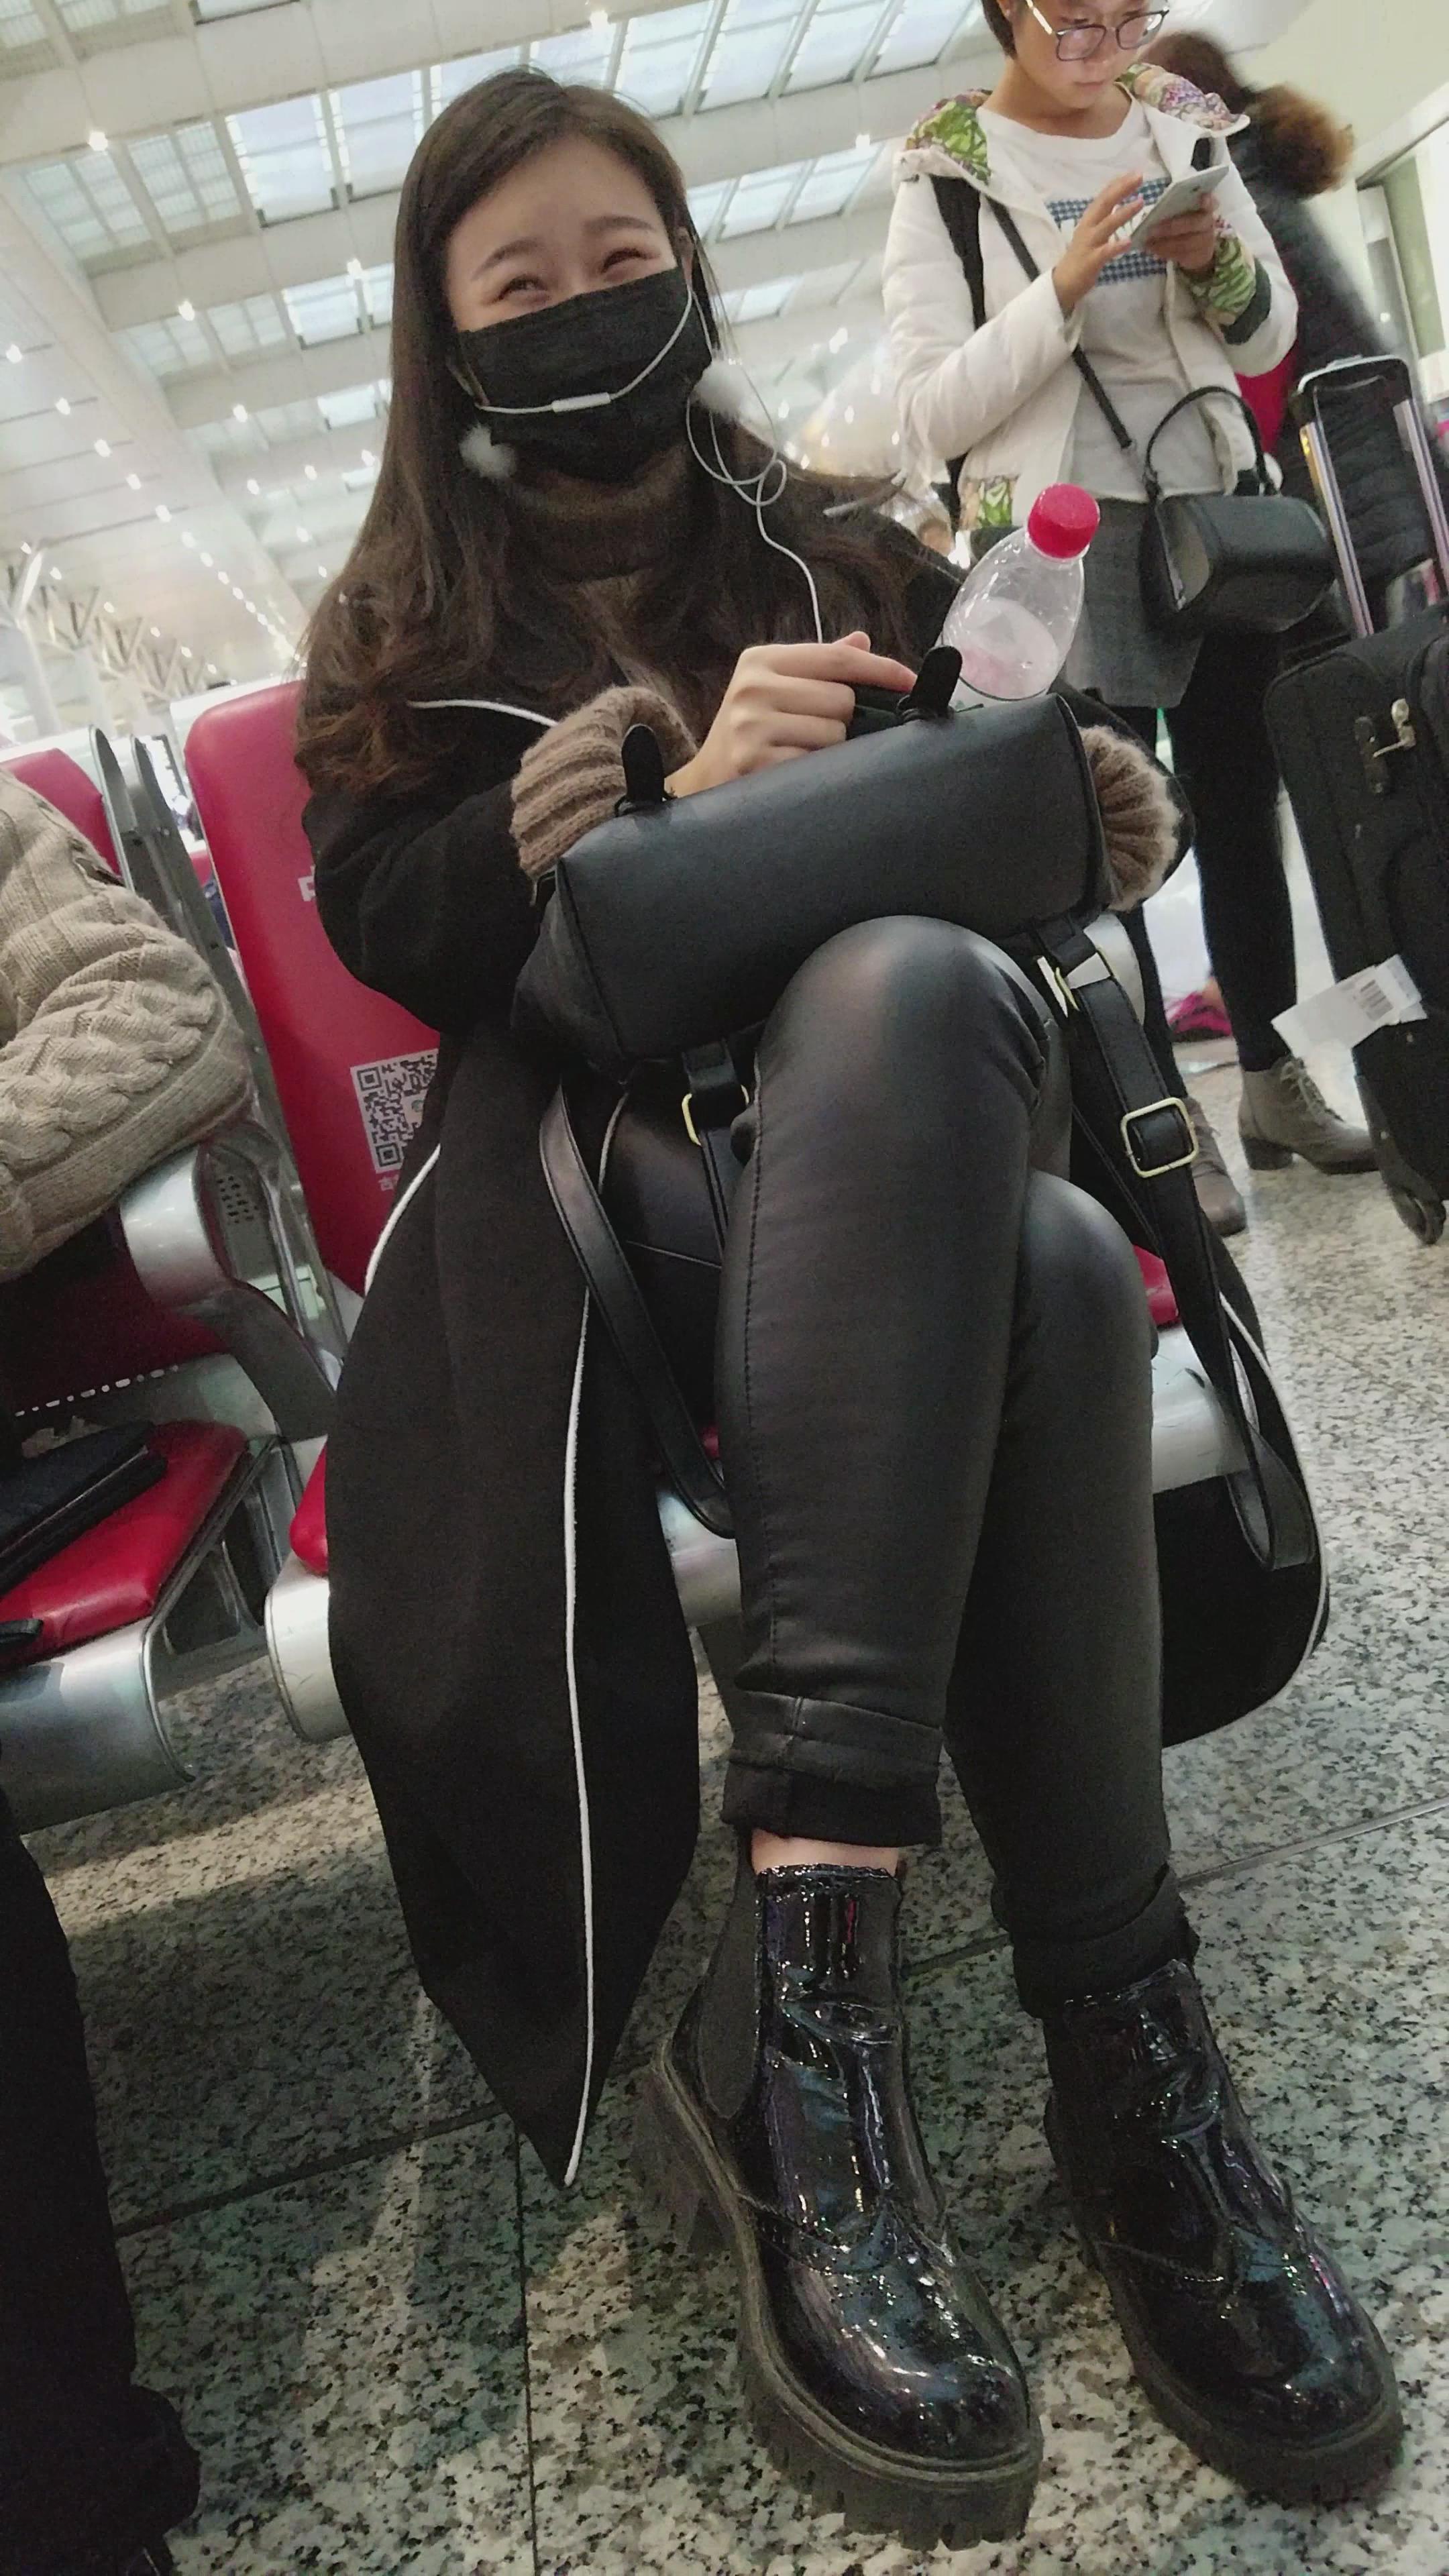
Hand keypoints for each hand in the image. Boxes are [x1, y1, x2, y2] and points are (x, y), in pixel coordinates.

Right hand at [667, 632, 917, 795]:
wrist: (705, 780)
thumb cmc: (749, 731)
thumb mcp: (775, 688)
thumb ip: (819, 666)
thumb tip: (863, 640)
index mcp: (761, 660)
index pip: (838, 658)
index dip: (881, 669)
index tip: (911, 681)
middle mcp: (752, 688)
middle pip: (842, 699)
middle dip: (844, 720)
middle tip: (820, 732)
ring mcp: (751, 726)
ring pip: (834, 733)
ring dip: (831, 749)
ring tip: (803, 752)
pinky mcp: (755, 762)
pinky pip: (816, 763)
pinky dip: (816, 771)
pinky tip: (796, 771)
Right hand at [1052, 172, 1144, 315]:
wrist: (1063, 282)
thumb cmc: (1081, 256)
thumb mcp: (1092, 231)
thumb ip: (1104, 217)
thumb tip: (1118, 201)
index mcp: (1090, 219)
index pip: (1104, 195)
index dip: (1119, 183)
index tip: (1135, 172)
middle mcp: (1088, 227)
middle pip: (1105, 203)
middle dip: (1122, 189)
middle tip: (1139, 177)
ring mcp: (1089, 243)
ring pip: (1107, 224)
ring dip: (1124, 213)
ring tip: (1140, 203)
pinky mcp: (1091, 261)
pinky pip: (1105, 252)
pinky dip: (1116, 246)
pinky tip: (1128, 242)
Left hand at [1143, 205, 1219, 277]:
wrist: (1197, 249)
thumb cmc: (1185, 223)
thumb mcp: (1182, 213)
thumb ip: (1173, 209)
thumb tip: (1146, 213)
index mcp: (1206, 207)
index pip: (1210, 202)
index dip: (1208, 201)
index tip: (1203, 198)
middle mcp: (1208, 223)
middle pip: (1193, 224)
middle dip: (1171, 227)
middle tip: (1151, 230)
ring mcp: (1206, 241)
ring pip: (1185, 243)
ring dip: (1164, 243)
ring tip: (1148, 242)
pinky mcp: (1199, 256)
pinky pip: (1181, 255)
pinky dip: (1165, 252)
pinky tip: (1153, 250)